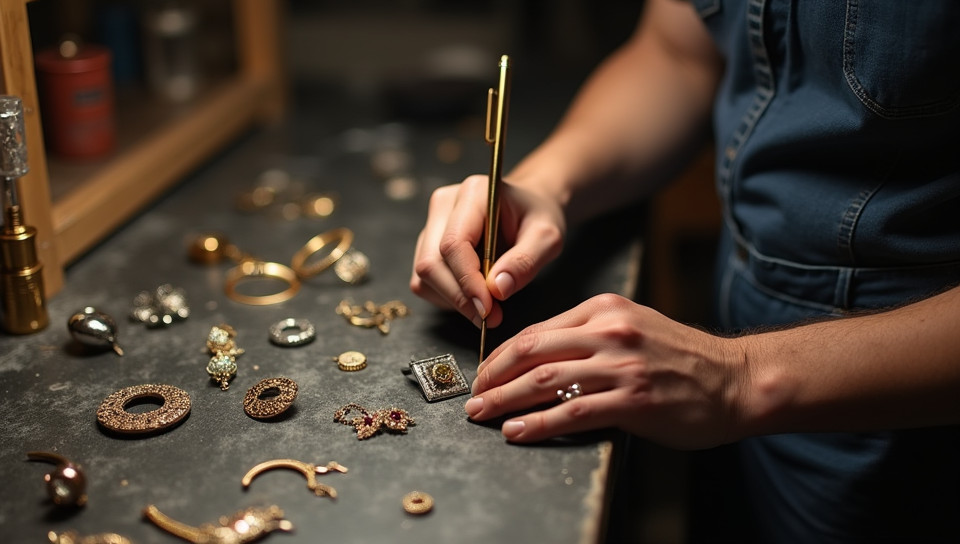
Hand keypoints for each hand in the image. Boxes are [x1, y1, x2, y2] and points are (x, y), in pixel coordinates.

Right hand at [410, 174, 565, 326]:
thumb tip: (497, 289)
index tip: (488, 310)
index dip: (467, 282)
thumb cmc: (537, 219)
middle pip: (431, 262)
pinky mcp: (427, 245)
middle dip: (459, 297)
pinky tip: (474, 295)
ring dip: (453, 300)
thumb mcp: (547, 237)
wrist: (528, 211)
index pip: (453, 244)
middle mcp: (444, 205)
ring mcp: (432, 224)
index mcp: (473, 194)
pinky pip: (424, 282)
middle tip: (490, 317)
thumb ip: (525, 261)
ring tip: (487, 305)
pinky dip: (447, 298)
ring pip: (424, 275)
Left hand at [465, 293, 745, 449]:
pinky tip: (518, 431)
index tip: (485, 372)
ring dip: (505, 400)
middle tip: (474, 396)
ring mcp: (621, 365)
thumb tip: (540, 358)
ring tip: (483, 414)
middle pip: (532, 351)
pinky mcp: (632, 400)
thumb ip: (590, 334)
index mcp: (605, 308)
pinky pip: (572, 412)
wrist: (736, 380)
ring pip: (544, 381)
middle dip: (494, 376)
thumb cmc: (683, 358)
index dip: (502, 354)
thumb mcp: (634, 325)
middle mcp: (609, 331)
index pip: (537, 330)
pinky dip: (538, 423)